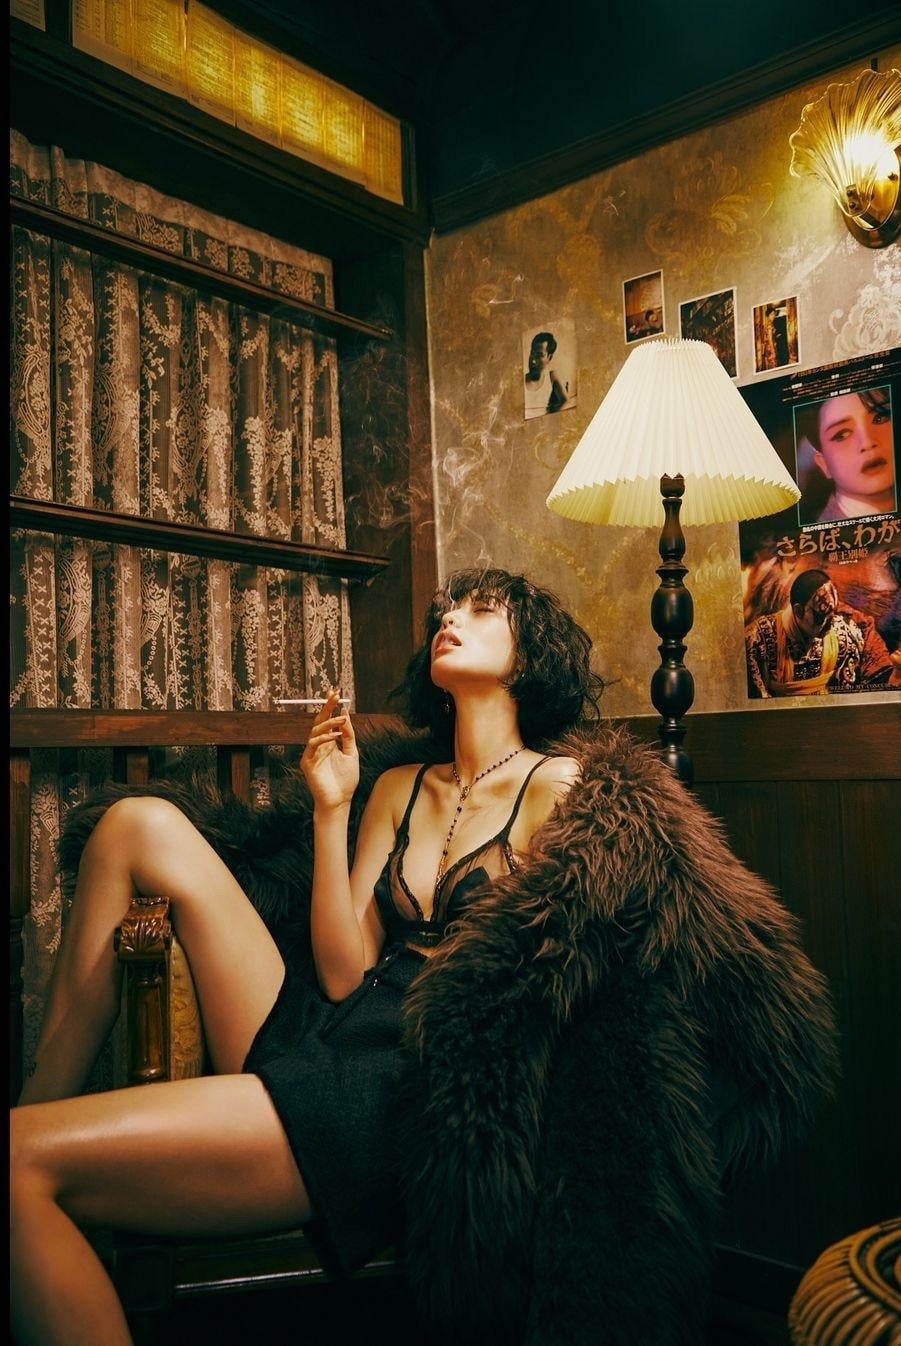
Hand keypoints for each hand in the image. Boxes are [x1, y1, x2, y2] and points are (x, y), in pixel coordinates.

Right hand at [299, 692, 359, 808]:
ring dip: (328, 723)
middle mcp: (318, 746)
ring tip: (341, 718)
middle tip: (334, 696)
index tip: (335, 693)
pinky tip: (335, 736)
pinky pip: (312, 745)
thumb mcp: (351, 753)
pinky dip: (323, 738)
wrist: (340, 801)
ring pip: (315, 731)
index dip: (330, 706)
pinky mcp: (308, 762)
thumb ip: (348, 735)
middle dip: (326, 707)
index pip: (327, 720)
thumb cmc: (346, 780)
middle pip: (318, 721)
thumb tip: (345, 714)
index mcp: (328, 742)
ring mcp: (311, 753)